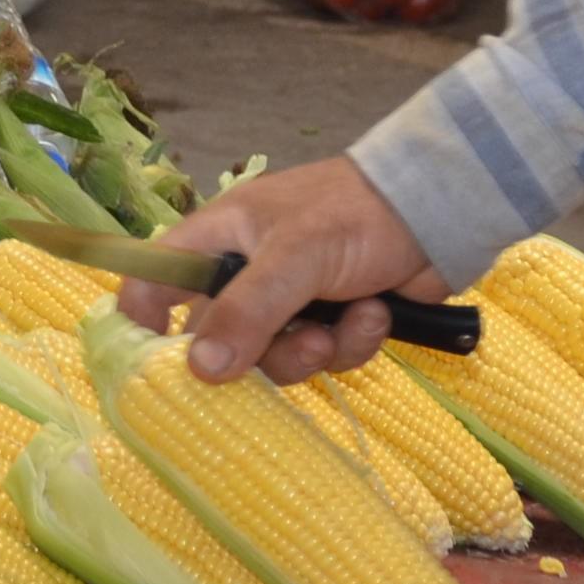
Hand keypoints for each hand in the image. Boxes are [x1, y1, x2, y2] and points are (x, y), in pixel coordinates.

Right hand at [116, 157, 443, 387]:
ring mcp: (290, 300)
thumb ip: (246, 310)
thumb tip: (199, 370)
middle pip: (218, 342)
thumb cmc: (355, 212)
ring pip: (274, 358)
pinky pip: (323, 357)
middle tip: (302, 344)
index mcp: (219, 240)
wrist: (440, 210)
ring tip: (348, 325)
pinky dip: (351, 343)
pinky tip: (377, 314)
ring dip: (314, 351)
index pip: (153, 282)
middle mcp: (246, 272)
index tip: (156, 372)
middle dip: (262, 353)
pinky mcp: (333, 321)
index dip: (143, 327)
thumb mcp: (295, 255)